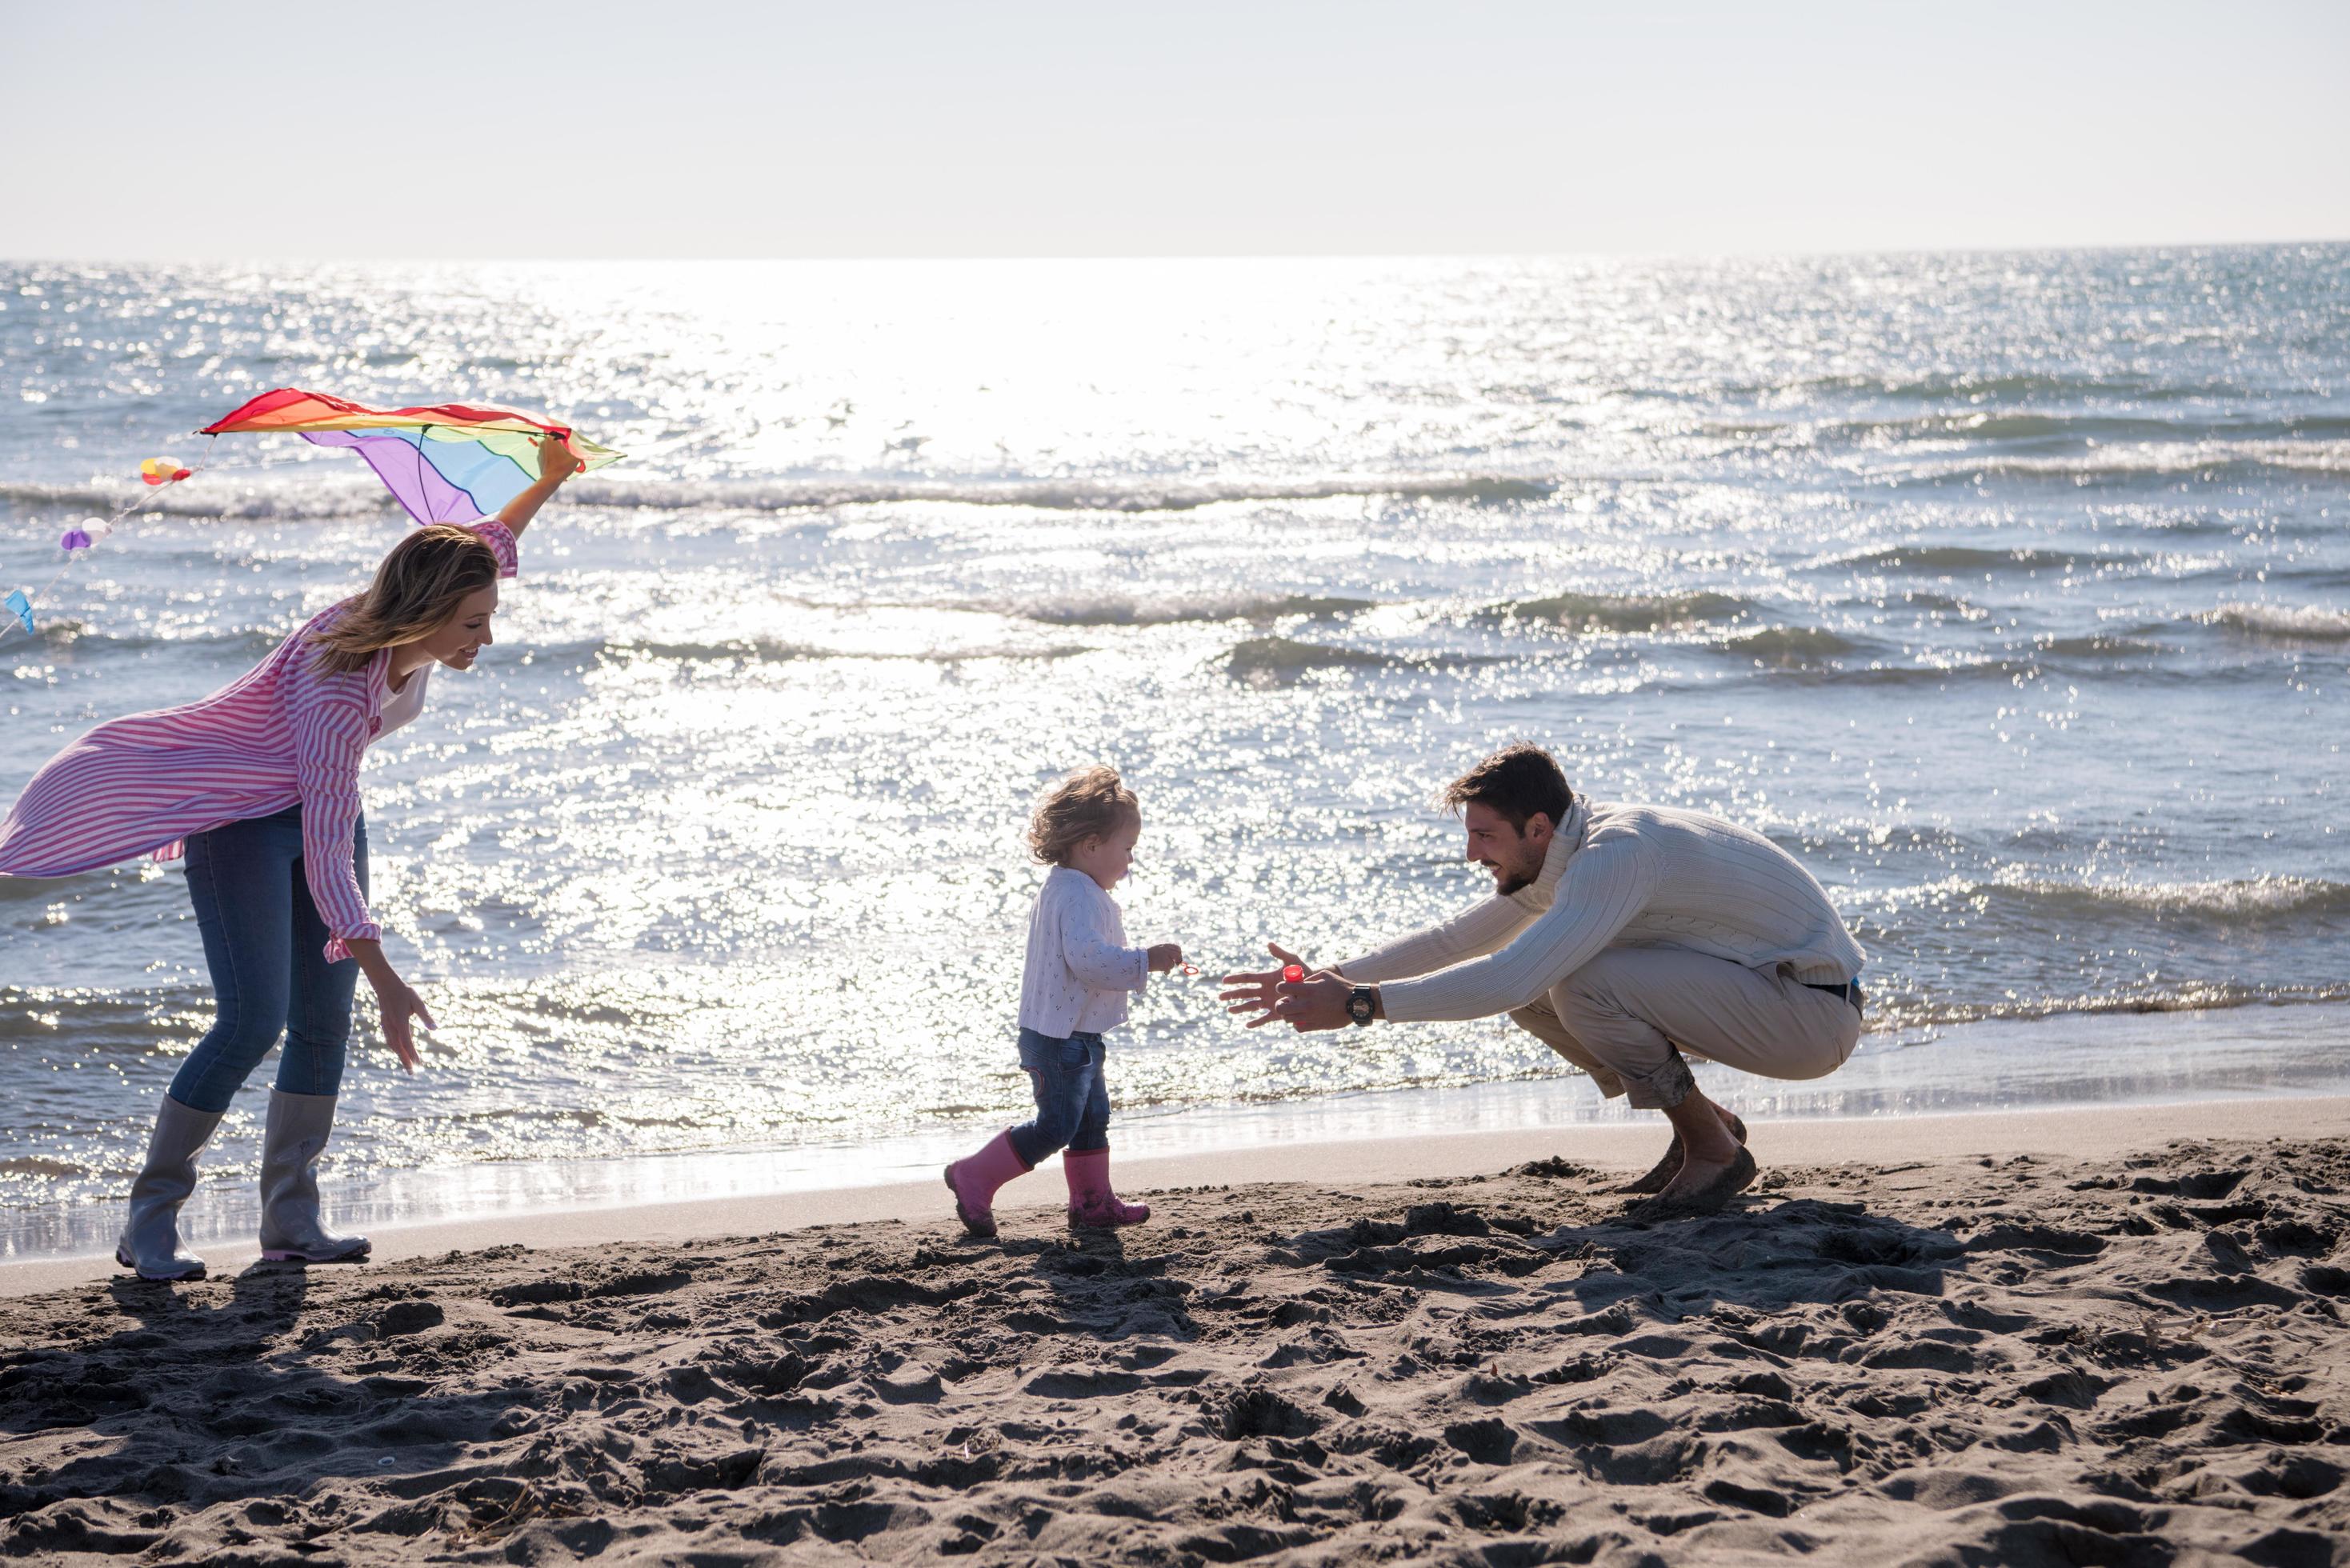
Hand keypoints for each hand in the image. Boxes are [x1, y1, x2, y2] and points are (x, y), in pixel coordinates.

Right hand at [369, 977, 434, 1072]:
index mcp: (400, 1021)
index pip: (407, 1042)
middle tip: (412, 1072)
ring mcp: (386, 1025)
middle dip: (405, 1061)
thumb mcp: (417, 1002)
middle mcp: (391, 1026)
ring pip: (392, 1045)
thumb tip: (435, 1028)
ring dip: (400, 1056)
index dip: (413, 1054)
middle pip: (398, 1048)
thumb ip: (426, 1016)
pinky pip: (389, 1040)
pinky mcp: (384, 1024)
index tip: (419, 1063)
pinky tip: (400, 1051)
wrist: (385, 984)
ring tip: (407, 1065)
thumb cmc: (403, 992)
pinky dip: (395, 1048)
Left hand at [534, 432, 583, 485]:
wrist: (550, 480)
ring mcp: (539, 450)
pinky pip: (547, 454)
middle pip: (556, 440)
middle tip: (570, 451)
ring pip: (551, 447)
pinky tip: (558, 462)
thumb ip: (580, 452)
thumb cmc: (562, 468)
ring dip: (558, 450)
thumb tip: (586, 449)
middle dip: (563, 444)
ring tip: (564, 458)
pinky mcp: (538, 457)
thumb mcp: (575, 459)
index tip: (573, 443)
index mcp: (551, 439)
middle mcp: (543, 442)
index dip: (568, 438)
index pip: (561, 433)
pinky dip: (553, 456)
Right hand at [1147, 942, 1184, 973]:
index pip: (1177, 948)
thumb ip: (1165, 951)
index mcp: (1164, 945)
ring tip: (1162, 967)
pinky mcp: (1164, 964)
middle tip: (1177, 964)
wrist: (1139, 959)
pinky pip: (1169, 970)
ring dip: (1169, 967)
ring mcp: (1166, 957)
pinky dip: (1167, 972)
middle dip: (1179, 960)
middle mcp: (1166, 950)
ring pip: (1173, 964)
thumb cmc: (1146, 955)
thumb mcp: (1156, 949)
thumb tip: (1175, 957)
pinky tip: (1163, 972)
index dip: (1179, 953)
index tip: (1177, 958)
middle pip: (1178, 955)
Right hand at [1219, 941, 1342, 1027]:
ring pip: (1251, 1006)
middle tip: (1219, 997)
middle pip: (1245, 993)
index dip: (1235, 979)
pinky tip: (1247, 1025)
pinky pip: (1264, 1019)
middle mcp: (1265, 991)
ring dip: (1240, 1008)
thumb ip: (1280, 953)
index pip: (1247, 979)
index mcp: (1266, 978)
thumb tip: (1268, 944)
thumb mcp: (1292, 961)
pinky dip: (1256, 1022)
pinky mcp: (1277, 1012)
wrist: (1314, 988)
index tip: (1224, 980)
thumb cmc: (1303, 972)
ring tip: (1229, 1010)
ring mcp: (1270, 1002)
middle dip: (1232, 995)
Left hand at [1260, 973, 1353, 1031]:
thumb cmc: (1341, 987)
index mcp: (1308, 989)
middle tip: (1286, 1002)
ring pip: (1287, 1019)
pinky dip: (1297, 1024)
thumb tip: (1298, 983)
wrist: (1356, 1003)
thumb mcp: (1325, 975)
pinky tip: (1302, 1019)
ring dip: (1287, 1014)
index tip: (1284, 988)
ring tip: (1294, 1010)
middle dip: (1280, 1004)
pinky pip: (1298, 1028)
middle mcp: (1307, 1004)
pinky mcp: (1316, 1026)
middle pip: (1280, 1007)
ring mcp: (1311, 1016)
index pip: (1282, 988)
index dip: (1280, 987)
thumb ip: (1309, 978)